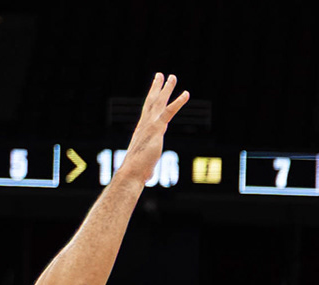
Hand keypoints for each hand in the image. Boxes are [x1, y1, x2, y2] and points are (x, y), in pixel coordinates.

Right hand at [115, 74, 188, 189]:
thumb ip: (148, 166)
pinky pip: (169, 111)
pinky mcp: (157, 129)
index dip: (151, 99)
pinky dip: (178, 102)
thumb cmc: (136, 173)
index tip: (154, 90)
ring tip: (172, 76)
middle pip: (151, 101)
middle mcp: (144, 124)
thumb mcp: (144, 166)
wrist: (132, 171)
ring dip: (166, 88)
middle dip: (156, 88)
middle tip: (160, 75)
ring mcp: (150, 125)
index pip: (147, 111)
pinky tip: (186, 93)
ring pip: (159, 102)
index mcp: (142, 131)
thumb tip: (147, 176)